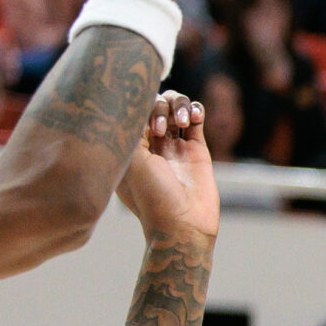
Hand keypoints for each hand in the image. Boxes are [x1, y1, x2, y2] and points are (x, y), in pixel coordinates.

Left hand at [116, 88, 218, 243]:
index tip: (145, 124)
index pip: (132, 111)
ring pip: (176, 106)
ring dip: (179, 105)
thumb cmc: (152, 197)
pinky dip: (196, 109)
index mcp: (129, 148)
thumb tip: (139, 100)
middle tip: (159, 129)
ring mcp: (174, 146)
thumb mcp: (131, 161)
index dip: (139, 106)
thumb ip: (131, 127)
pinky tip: (194, 118)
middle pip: (154, 103)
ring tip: (183, 122)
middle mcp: (150, 144)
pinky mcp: (197, 149)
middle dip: (160, 106)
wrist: (183, 225)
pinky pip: (197, 117)